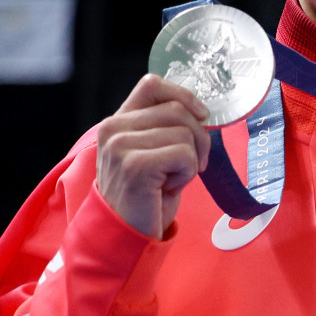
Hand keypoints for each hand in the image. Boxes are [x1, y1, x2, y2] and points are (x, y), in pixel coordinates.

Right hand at [95, 75, 211, 240]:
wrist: (127, 232)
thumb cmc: (148, 193)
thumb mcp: (153, 152)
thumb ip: (164, 127)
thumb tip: (201, 109)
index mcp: (118, 121)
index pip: (152, 84)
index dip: (184, 95)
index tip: (201, 115)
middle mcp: (113, 128)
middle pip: (179, 110)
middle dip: (198, 138)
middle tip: (191, 164)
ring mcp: (120, 145)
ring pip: (185, 132)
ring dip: (192, 160)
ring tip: (172, 179)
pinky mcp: (135, 165)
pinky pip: (185, 154)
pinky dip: (188, 173)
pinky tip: (168, 188)